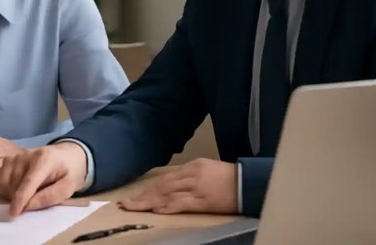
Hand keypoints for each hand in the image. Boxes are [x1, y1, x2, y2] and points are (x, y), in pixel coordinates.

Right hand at [0, 142, 87, 215]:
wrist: (67, 155)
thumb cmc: (69, 172)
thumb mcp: (68, 187)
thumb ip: (49, 197)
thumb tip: (27, 207)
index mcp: (45, 160)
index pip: (29, 181)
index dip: (20, 199)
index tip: (14, 214)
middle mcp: (27, 154)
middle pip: (14, 184)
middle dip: (18, 198)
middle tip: (32, 200)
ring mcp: (16, 155)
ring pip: (3, 181)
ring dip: (10, 193)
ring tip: (25, 195)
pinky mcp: (9, 158)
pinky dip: (5, 187)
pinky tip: (17, 188)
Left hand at [119, 159, 237, 214]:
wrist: (248, 182)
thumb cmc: (230, 177)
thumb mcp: (207, 169)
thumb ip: (190, 176)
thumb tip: (174, 184)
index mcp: (192, 166)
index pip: (165, 178)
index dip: (149, 187)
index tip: (136, 194)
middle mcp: (191, 175)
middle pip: (161, 186)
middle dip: (143, 195)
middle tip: (127, 202)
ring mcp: (195, 187)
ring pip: (166, 194)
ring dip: (148, 201)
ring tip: (133, 207)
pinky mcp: (202, 200)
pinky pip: (180, 203)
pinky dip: (166, 206)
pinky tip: (155, 209)